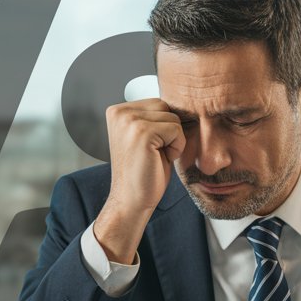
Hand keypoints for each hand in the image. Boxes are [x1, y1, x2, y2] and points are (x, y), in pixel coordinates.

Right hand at [94, 99, 185, 263]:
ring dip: (173, 140)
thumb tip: (183, 100)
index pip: (158, 104)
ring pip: (173, 118)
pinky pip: (177, 130)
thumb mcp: (145, 136)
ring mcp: (129, 121)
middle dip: (168, 132)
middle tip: (153, 153)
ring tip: (155, 156)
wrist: (131, 200)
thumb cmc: (143, 171)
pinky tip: (159, 159)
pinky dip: (176, 147)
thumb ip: (153, 117)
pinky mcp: (142, 132)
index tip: (149, 148)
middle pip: (166, 107)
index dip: (163, 128)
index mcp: (117, 111)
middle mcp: (119, 112)